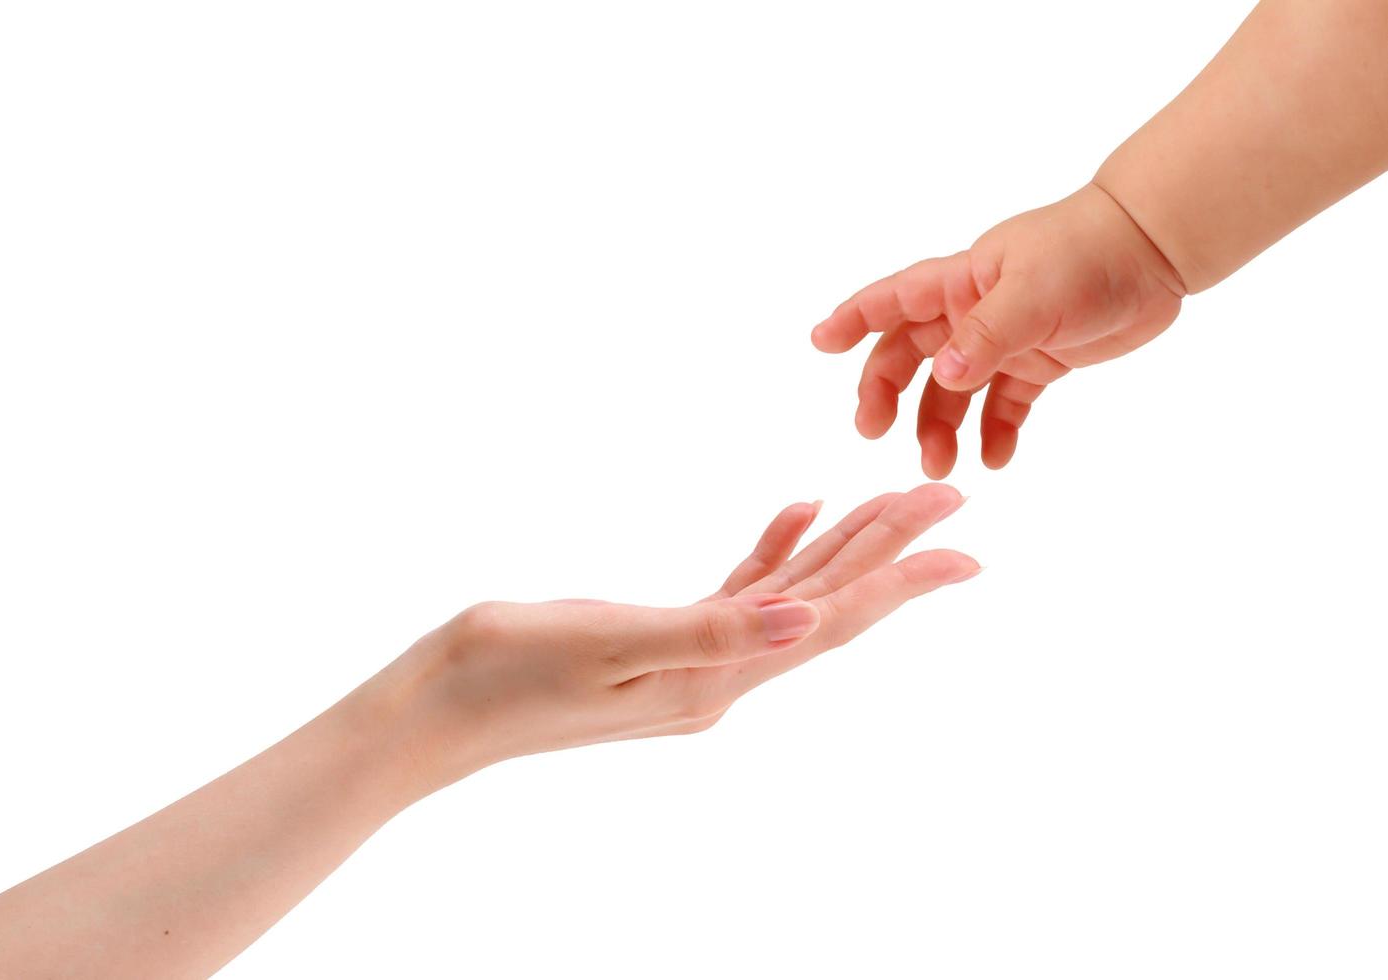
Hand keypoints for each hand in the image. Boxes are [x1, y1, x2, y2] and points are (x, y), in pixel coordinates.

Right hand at [369, 484, 977, 797]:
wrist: (434, 712)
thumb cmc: (504, 674)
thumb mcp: (608, 643)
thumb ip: (709, 630)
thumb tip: (802, 620)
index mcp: (713, 678)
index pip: (828, 620)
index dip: (901, 580)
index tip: (967, 546)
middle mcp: (716, 674)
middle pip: (824, 603)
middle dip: (890, 550)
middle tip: (950, 496)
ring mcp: (689, 660)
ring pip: (788, 592)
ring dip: (842, 546)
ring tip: (893, 499)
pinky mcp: (657, 640)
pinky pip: (738, 589)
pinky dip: (773, 549)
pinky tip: (795, 514)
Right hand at [811, 183, 1185, 476]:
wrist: (1155, 251)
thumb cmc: (1088, 254)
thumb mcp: (1032, 294)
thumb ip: (986, 337)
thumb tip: (941, 377)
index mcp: (959, 282)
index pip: (891, 301)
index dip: (853, 320)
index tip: (819, 344)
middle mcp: (971, 311)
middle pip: (910, 356)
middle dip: (887, 394)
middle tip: (873, 432)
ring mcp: (1003, 339)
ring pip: (953, 391)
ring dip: (940, 428)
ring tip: (939, 468)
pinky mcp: (1038, 363)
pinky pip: (1004, 405)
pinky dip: (996, 432)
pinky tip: (996, 459)